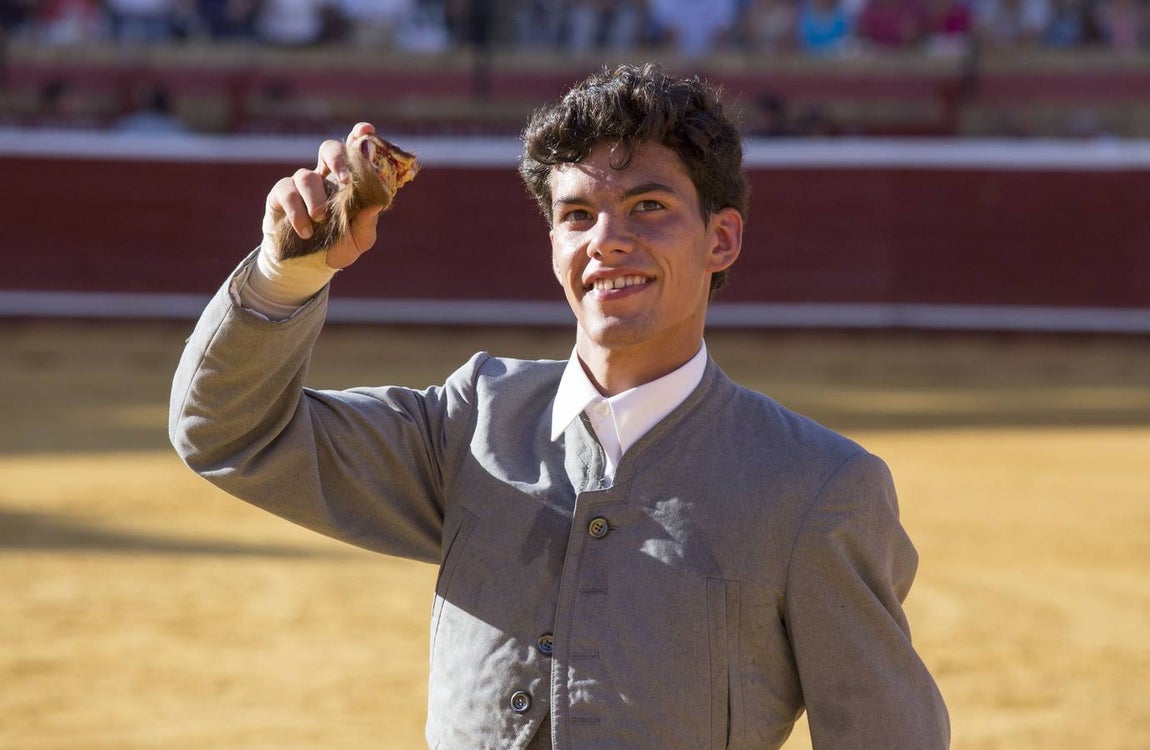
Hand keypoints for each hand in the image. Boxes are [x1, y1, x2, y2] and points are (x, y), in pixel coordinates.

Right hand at [260, 122, 383, 269]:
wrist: (308, 267)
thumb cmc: (338, 247)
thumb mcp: (360, 239)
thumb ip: (368, 223)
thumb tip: (377, 204)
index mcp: (346, 182)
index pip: (353, 152)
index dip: (359, 137)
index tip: (367, 131)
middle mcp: (324, 177)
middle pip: (328, 149)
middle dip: (337, 159)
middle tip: (346, 180)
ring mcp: (300, 185)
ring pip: (306, 175)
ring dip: (316, 198)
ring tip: (321, 219)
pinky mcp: (279, 197)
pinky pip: (286, 193)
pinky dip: (297, 211)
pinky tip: (305, 230)